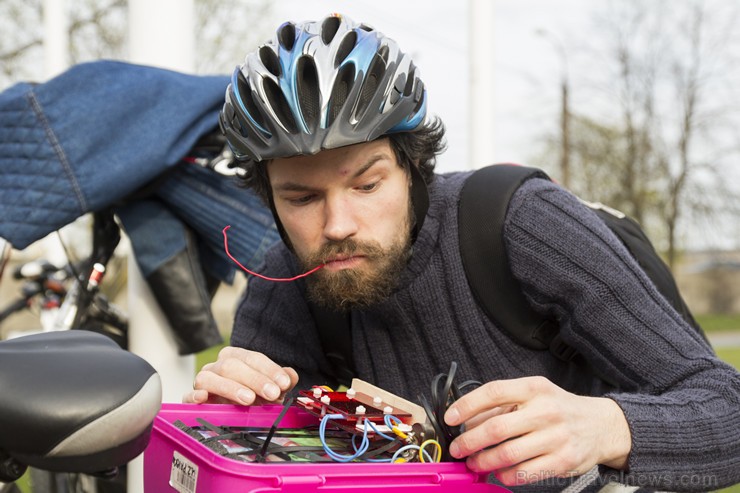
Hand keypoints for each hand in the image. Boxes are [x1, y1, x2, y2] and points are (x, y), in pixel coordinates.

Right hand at [182, 346, 298, 404]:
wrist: (228, 415)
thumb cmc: (252, 399)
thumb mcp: (269, 391)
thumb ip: (281, 383)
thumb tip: (292, 375)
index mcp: (236, 358)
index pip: (253, 358)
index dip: (270, 370)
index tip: (284, 383)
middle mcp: (217, 367)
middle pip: (232, 365)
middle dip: (255, 379)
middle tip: (273, 394)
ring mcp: (202, 382)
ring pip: (210, 377)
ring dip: (230, 387)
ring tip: (248, 399)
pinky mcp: (191, 400)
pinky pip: (188, 395)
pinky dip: (194, 395)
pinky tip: (204, 398)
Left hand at [444, 376, 630, 485]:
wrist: (601, 425)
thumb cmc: (559, 408)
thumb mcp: (533, 395)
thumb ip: (502, 406)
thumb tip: (467, 422)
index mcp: (534, 388)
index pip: (494, 392)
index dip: (467, 405)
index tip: (450, 417)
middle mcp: (545, 410)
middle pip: (496, 427)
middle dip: (469, 441)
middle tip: (457, 448)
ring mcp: (555, 437)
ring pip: (508, 454)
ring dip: (484, 462)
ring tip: (474, 463)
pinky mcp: (562, 461)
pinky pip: (525, 473)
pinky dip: (506, 475)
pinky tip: (498, 473)